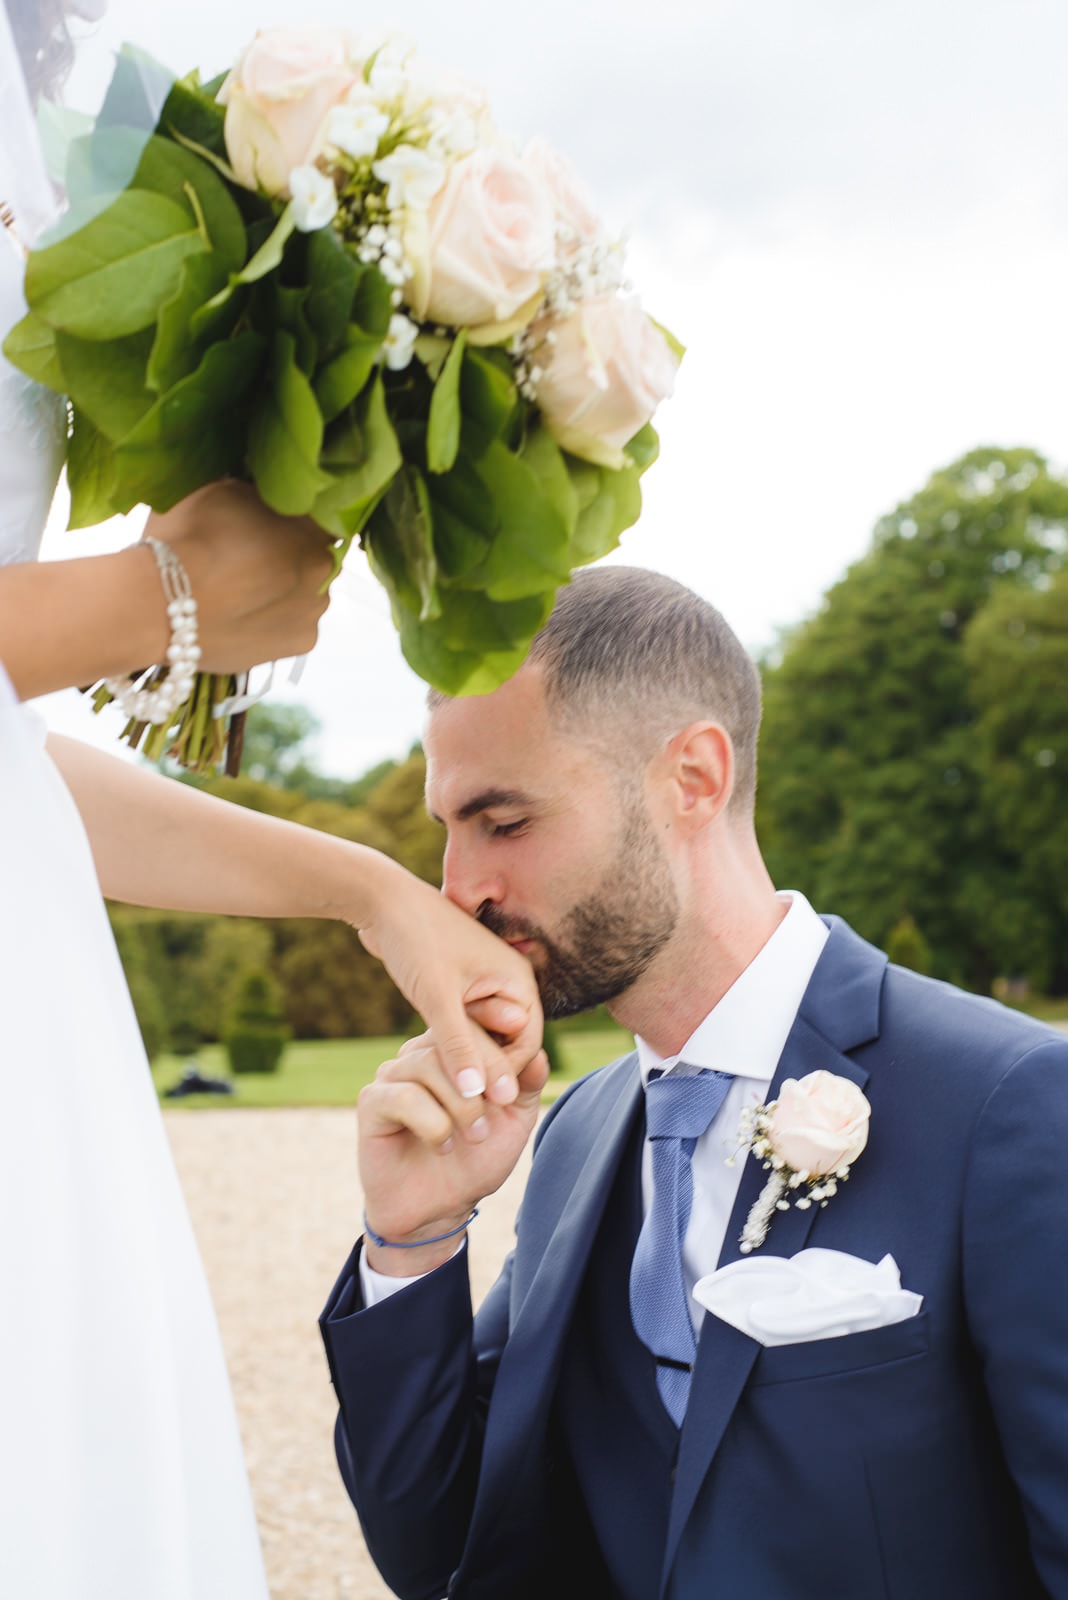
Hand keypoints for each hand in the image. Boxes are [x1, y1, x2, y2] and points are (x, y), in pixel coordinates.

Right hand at [145, 480, 334, 671]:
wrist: (159, 605)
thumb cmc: (184, 540)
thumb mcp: (219, 490)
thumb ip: (255, 493)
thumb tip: (261, 492)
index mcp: (310, 522)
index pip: (318, 514)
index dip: (291, 518)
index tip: (267, 523)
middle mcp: (324, 566)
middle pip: (314, 556)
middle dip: (290, 555)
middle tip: (249, 559)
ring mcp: (314, 608)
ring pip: (307, 593)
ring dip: (285, 590)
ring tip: (241, 592)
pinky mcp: (300, 642)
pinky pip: (294, 625)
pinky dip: (276, 621)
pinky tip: (244, 616)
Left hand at [355, 865, 543, 1108]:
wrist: (382, 902)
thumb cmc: (416, 940)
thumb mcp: (437, 997)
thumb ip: (459, 1047)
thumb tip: (477, 1095)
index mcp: (518, 979)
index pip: (527, 1043)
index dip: (504, 1075)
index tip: (476, 1104)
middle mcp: (508, 983)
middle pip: (508, 1043)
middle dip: (486, 1071)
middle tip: (459, 1107)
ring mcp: (485, 985)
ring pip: (484, 1037)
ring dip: (467, 1059)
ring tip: (442, 1089)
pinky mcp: (461, 989)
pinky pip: (466, 1027)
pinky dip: (452, 1044)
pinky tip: (430, 1062)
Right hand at [358, 1030, 548, 1276]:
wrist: (439, 1209)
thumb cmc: (476, 1159)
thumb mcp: (513, 1120)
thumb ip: (526, 1084)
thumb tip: (539, 1051)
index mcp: (453, 1052)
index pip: (472, 1017)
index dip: (495, 1015)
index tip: (520, 1023)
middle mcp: (420, 1054)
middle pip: (451, 1036)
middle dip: (486, 1065)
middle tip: (503, 1101)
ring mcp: (393, 1075)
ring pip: (428, 1064)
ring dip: (461, 1103)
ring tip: (476, 1135)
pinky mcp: (372, 1102)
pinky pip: (404, 1097)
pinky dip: (433, 1123)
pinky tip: (444, 1145)